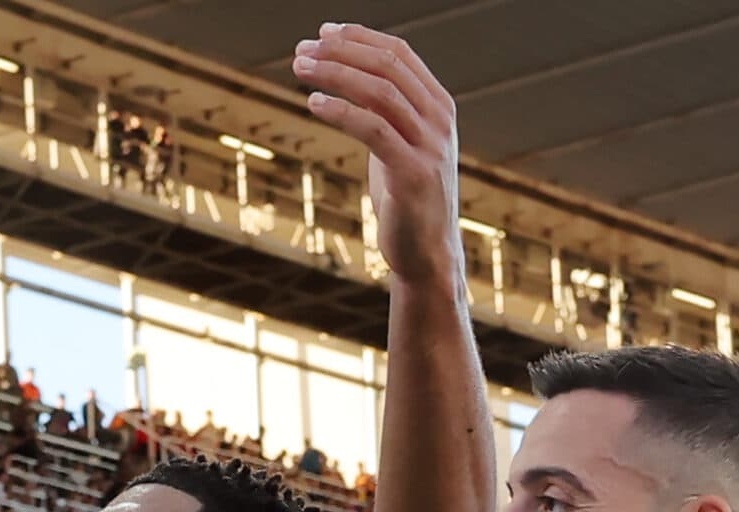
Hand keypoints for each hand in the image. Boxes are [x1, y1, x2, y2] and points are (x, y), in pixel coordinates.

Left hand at [294, 24, 461, 288]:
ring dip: (335, 74)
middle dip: (341, 52)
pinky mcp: (413, 173)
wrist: (426, 252)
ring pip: (380, 91)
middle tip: (302, 50)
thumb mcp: (399, 145)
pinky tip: (314, 102)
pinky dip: (341, 110)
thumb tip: (348, 80)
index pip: (400, 54)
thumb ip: (386, 113)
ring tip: (300, 69)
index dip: (360, 37)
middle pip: (388, 66)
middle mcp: (439, 119)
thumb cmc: (406, 198)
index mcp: (438, 105)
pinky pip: (374, 129)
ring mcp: (430, 145)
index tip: (322, 32)